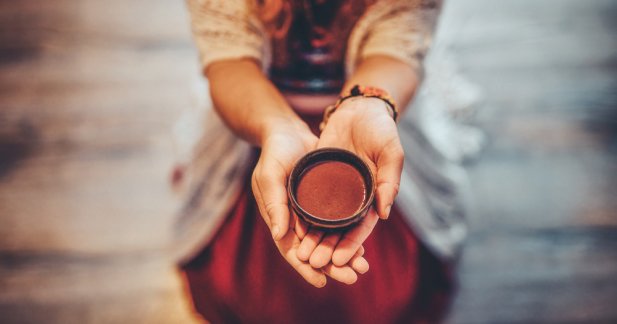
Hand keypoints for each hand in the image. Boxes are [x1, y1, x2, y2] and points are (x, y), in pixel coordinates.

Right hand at [251, 120, 369, 286]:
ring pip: (329, 240)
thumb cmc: (275, 152)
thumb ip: (274, 204)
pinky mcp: (326, 202)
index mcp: (279, 219)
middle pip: (314, 250)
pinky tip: (363, 245)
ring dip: (344, 254)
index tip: (322, 282)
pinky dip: (349, 235)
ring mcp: (311, 213)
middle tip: (353, 277)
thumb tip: (279, 236)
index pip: (291, 250)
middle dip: (332, 266)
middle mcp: (295, 221)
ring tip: (363, 265)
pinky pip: (338, 224)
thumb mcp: (270, 175)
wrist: (289, 132)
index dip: (305, 267)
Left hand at [296, 97, 403, 267]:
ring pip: (323, 221)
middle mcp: (353, 198)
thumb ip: (390, 181)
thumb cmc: (380, 129)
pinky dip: (302, 218)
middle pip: (339, 230)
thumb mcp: (391, 151)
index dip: (352, 245)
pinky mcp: (318, 179)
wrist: (359, 108)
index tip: (340, 259)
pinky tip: (292, 230)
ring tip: (301, 255)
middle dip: (328, 248)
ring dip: (314, 238)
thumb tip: (384, 214)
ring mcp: (335, 190)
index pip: (362, 228)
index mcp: (374, 196)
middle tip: (314, 263)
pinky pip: (309, 202)